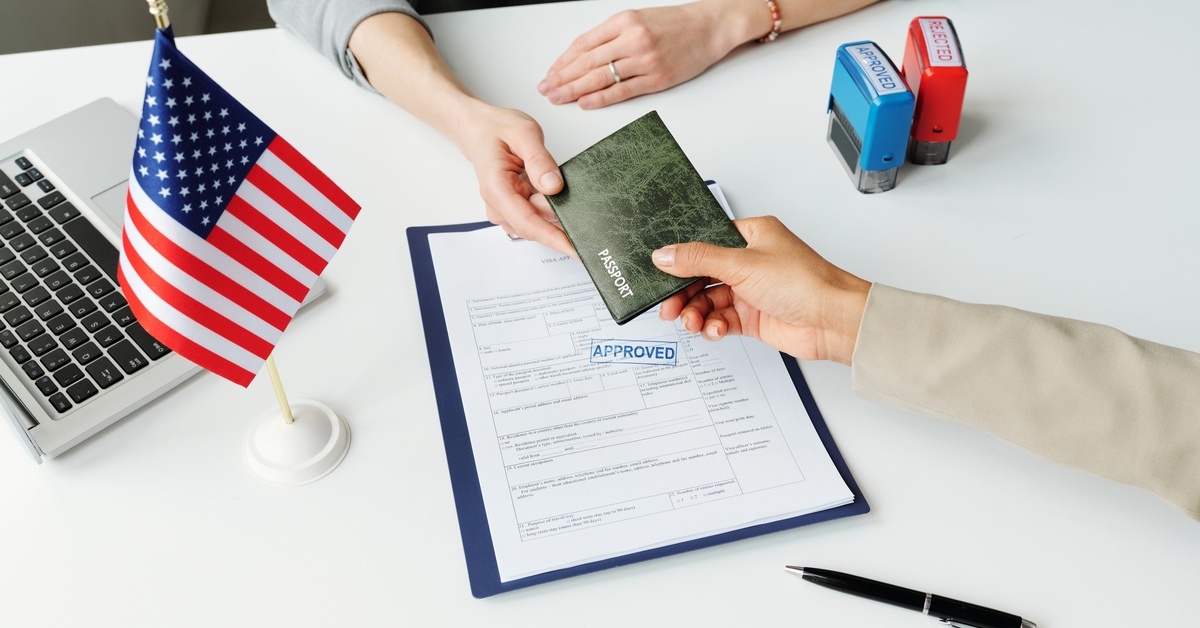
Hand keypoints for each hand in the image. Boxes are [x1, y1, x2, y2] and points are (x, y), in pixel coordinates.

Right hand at [453, 103, 573, 255]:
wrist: (479, 130)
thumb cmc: (497, 129)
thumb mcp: (523, 133)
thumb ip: (539, 160)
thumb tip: (554, 187)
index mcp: (497, 188)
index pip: (528, 223)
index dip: (554, 238)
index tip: (576, 249)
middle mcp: (498, 205)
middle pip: (537, 224)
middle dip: (557, 210)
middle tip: (560, 179)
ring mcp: (504, 211)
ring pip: (538, 221)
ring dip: (551, 206)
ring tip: (546, 176)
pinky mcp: (512, 210)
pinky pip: (536, 216)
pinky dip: (548, 206)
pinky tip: (545, 187)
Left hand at [538, 1, 762, 108]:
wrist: (710, 26)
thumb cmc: (675, 24)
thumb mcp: (638, 19)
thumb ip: (612, 36)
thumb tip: (583, 56)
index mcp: (624, 21)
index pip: (584, 44)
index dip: (563, 61)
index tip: (551, 73)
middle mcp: (632, 39)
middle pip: (587, 62)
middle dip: (562, 78)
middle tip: (546, 90)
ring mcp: (645, 60)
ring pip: (601, 77)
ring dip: (575, 90)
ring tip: (559, 98)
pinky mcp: (657, 78)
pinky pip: (622, 91)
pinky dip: (601, 99)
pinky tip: (586, 103)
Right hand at [651, 216, 870, 363]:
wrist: (834, 322)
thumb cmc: (805, 283)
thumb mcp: (742, 264)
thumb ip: (698, 260)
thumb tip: (664, 254)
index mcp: (751, 236)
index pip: (705, 244)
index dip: (682, 259)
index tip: (661, 272)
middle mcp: (750, 262)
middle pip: (702, 276)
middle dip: (684, 293)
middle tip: (669, 307)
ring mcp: (751, 291)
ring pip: (709, 301)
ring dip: (696, 313)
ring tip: (692, 322)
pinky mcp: (753, 317)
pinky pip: (721, 320)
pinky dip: (713, 327)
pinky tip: (714, 330)